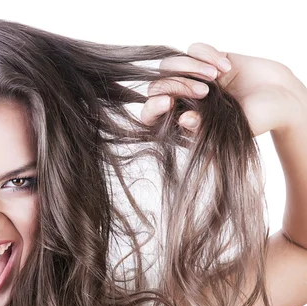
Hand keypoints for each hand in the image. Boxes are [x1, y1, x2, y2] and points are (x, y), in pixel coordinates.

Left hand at [141, 42, 306, 136]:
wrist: (281, 100)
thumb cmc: (255, 121)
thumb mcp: (229, 130)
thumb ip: (203, 128)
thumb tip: (182, 120)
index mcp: (179, 120)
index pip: (150, 114)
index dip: (151, 108)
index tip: (166, 103)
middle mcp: (181, 98)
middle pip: (156, 85)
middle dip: (176, 86)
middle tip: (204, 92)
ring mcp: (192, 77)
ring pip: (170, 64)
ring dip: (190, 67)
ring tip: (215, 78)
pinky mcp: (206, 59)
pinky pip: (194, 49)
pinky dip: (208, 55)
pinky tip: (226, 68)